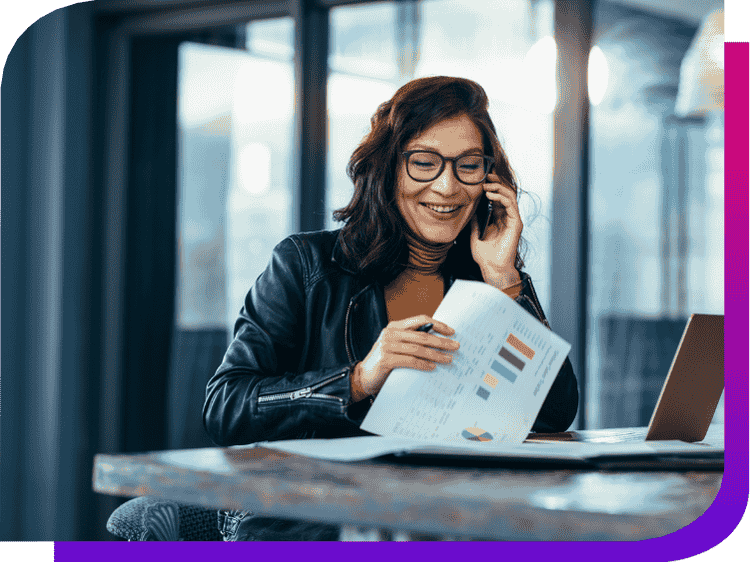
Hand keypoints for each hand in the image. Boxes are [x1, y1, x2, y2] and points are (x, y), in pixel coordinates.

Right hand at [351, 315, 459, 399]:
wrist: (363, 376)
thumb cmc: (384, 361)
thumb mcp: (397, 346)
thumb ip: (412, 341)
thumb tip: (438, 341)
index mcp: (395, 326)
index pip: (420, 319)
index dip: (438, 324)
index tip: (452, 332)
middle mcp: (390, 333)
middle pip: (422, 335)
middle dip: (441, 341)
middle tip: (455, 346)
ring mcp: (387, 346)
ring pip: (418, 349)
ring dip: (436, 354)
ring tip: (448, 359)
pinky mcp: (385, 360)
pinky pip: (410, 361)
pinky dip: (423, 364)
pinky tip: (432, 367)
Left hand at [469, 172, 522, 288]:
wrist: (492, 268)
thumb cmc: (484, 256)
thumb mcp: (474, 234)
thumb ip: (474, 221)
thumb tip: (469, 208)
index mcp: (498, 219)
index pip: (497, 197)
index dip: (491, 187)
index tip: (481, 179)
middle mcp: (507, 217)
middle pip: (505, 194)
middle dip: (496, 183)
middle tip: (486, 175)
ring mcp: (513, 220)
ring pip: (509, 196)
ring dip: (498, 188)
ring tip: (487, 184)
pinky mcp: (516, 224)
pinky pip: (511, 206)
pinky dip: (501, 198)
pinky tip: (491, 195)